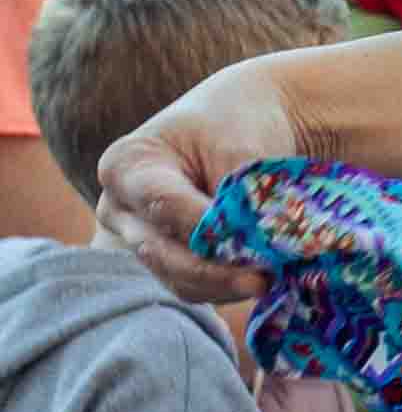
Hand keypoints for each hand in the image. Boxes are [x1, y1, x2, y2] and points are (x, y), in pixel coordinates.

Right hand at [93, 59, 307, 298]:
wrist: (235, 124)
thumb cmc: (233, 124)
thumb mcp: (238, 144)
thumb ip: (241, 193)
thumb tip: (258, 241)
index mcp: (128, 166)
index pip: (163, 204)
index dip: (206, 227)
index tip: (251, 239)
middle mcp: (122, 208)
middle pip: (160, 251)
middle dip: (213, 271)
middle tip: (263, 279)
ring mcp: (139, 238)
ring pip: (175, 278)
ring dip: (224, 285)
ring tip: (269, 280)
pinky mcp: (166, 261)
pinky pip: (192, 287)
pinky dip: (226, 287)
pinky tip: (262, 280)